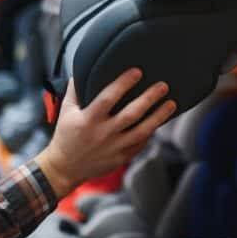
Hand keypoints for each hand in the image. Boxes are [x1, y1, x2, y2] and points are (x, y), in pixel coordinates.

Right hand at [35, 70, 175, 198]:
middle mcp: (103, 134)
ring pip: (142, 131)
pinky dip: (151, 132)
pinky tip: (160, 120)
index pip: (107, 98)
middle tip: (163, 85)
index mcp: (88, 120)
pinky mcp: (121, 158)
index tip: (137, 71)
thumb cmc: (65, 135)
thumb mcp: (65, 111)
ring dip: (159, 116)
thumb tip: (82, 68)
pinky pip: (141, 144)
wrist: (65, 168)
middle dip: (149, 98)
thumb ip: (75, 90)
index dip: (123, 84)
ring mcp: (114, 148)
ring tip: (171, 103)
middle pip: (131, 114)